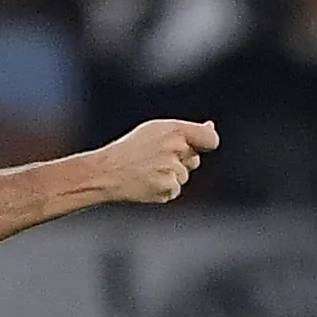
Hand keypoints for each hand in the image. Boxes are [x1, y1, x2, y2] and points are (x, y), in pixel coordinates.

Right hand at [99, 119, 219, 205]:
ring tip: (147, 170)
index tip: (201, 145)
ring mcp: (172, 170)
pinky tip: (147, 181)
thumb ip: (185, 131)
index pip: (210, 139)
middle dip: (182, 161)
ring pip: (183, 176)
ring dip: (170, 176)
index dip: (207, 143)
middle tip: (156, 158)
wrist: (107, 172)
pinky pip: (175, 190)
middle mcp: (176, 149)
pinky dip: (164, 189)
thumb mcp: (155, 130)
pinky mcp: (168, 189)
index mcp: (174, 130)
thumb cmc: (131, 149)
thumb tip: (210, 126)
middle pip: (195, 160)